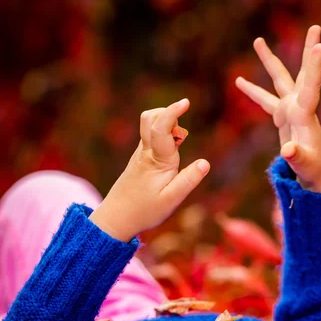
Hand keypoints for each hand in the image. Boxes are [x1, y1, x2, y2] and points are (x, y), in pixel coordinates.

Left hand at [89, 99, 209, 241]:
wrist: (116, 219)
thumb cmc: (145, 211)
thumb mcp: (171, 200)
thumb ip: (188, 181)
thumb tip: (205, 163)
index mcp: (157, 160)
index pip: (162, 129)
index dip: (173, 112)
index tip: (185, 102)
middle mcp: (146, 152)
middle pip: (150, 119)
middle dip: (168, 113)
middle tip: (183, 128)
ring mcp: (141, 154)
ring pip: (150, 126)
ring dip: (167, 123)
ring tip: (181, 140)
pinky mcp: (140, 159)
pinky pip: (151, 137)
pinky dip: (164, 133)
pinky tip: (174, 146)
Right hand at [235, 25, 320, 192]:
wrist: (317, 174)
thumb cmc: (313, 169)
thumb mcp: (304, 165)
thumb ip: (296, 156)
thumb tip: (287, 150)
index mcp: (305, 115)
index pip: (311, 86)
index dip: (314, 66)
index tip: (320, 45)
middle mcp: (299, 107)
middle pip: (301, 73)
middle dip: (307, 51)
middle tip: (315, 27)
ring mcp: (291, 110)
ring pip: (281, 80)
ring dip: (269, 61)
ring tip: (257, 41)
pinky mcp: (283, 117)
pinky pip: (265, 100)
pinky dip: (253, 92)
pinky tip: (240, 81)